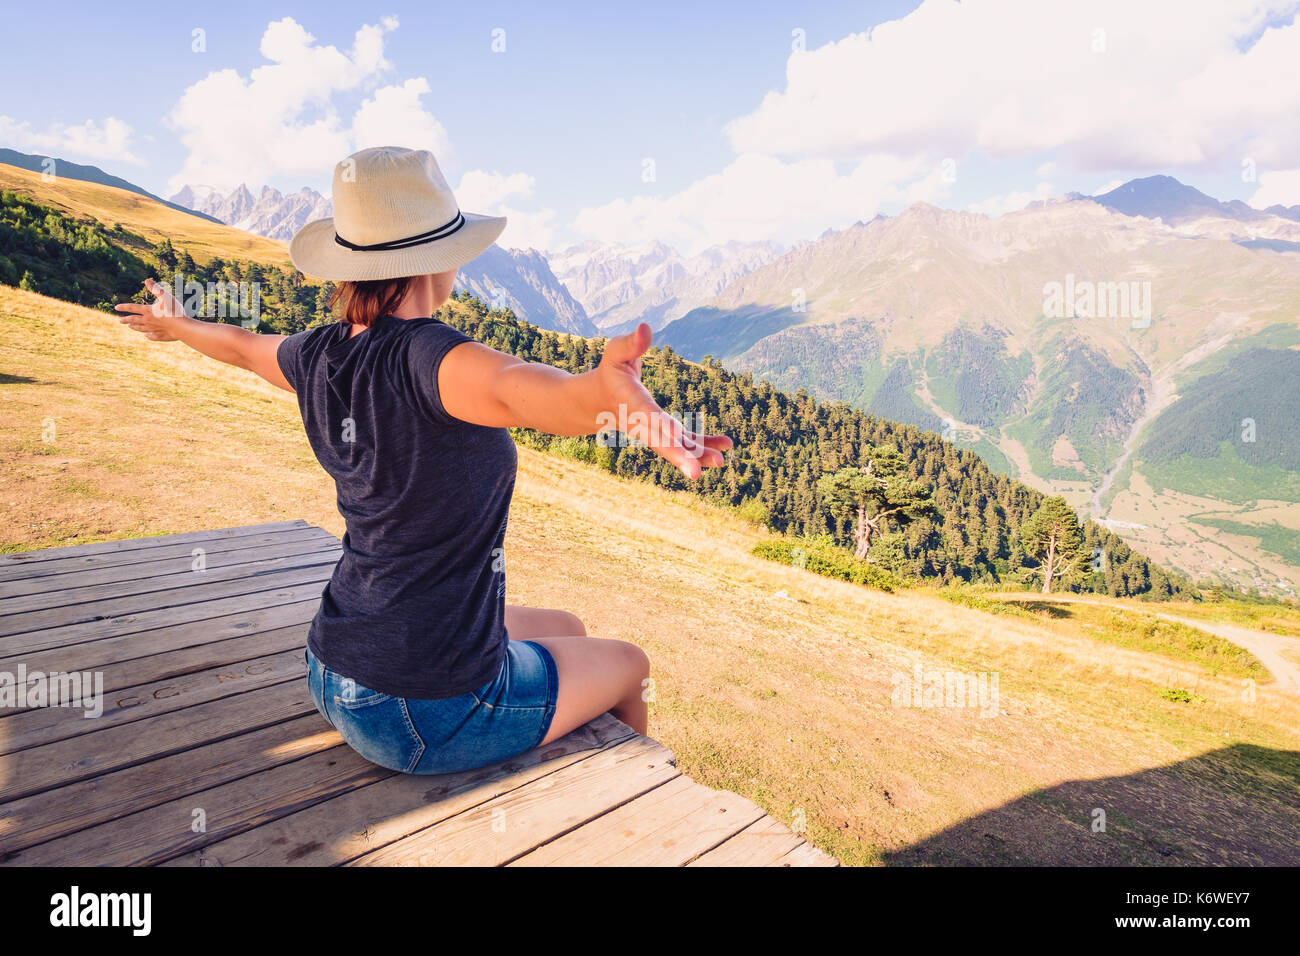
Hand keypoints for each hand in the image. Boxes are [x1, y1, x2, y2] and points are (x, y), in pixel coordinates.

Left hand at [114, 278, 186, 340]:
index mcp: (148, 311)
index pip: (132, 308)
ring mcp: (153, 330)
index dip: (124, 307)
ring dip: (135, 327)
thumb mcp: (165, 296)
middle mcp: (148, 321)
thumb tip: (147, 280)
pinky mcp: (160, 336)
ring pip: (141, 329)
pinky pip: (152, 336)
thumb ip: (156, 289)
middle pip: (134, 320)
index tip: (116, 307)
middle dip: (126, 320)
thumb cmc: (174, 310)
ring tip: (130, 327)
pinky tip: (146, 336)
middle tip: (120, 321)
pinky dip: (148, 336)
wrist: (181, 327)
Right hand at [595, 323, 732, 478]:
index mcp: (630, 402)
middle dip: (679, 457)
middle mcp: (642, 423)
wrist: (598, 402)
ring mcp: (655, 432)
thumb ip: (631, 343)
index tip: (677, 434)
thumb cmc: (610, 371)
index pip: (646, 414)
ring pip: (676, 448)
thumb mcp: (616, 353)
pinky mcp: (665, 433)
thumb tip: (646, 327)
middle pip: (660, 443)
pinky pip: (686, 442)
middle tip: (696, 474)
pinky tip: (727, 445)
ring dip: (698, 455)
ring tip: (721, 461)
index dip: (661, 424)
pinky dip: (704, 445)